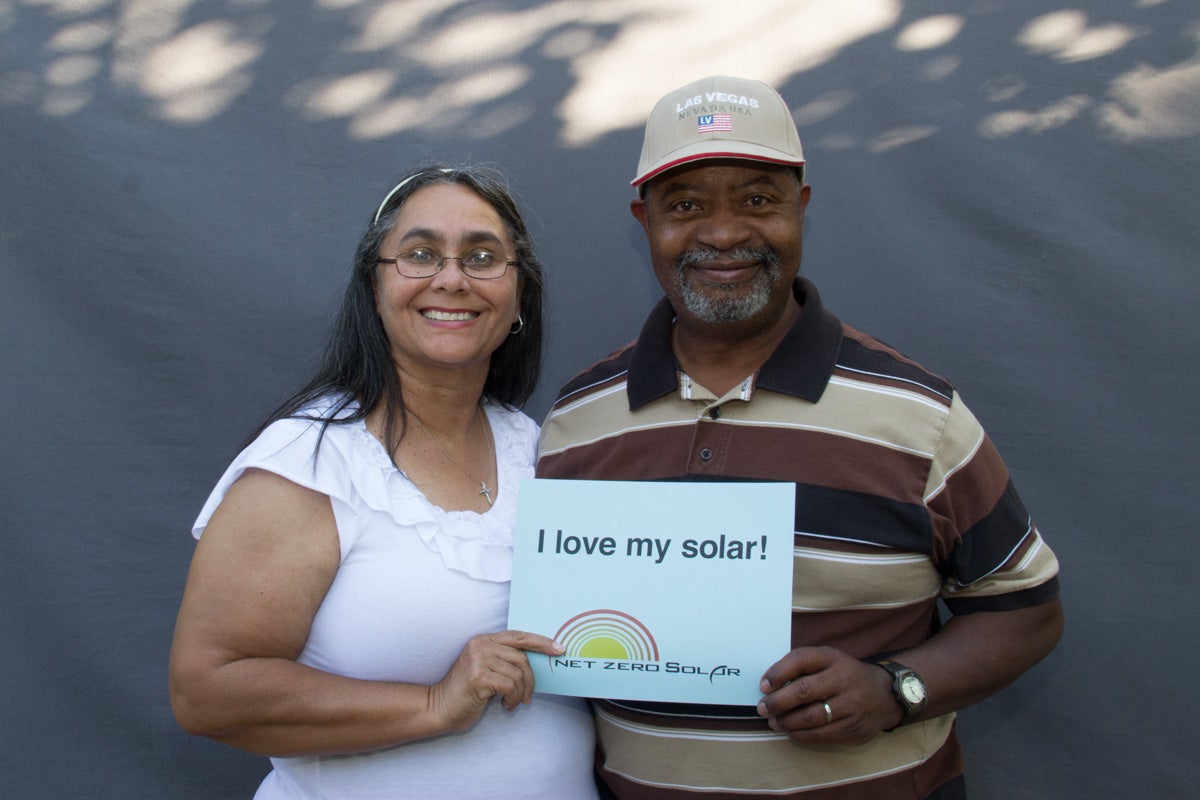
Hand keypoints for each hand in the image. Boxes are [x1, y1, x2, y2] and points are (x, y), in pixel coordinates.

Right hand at [428, 630, 563, 731]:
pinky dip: (512, 699)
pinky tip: (503, 705)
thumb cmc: (466, 692)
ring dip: (520, 694)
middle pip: (522, 658)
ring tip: (511, 703)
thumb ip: (504, 661)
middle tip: (526, 697)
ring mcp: (478, 659)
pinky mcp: (478, 677)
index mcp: (484, 640)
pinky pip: (510, 686)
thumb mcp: (486, 669)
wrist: (439, 707)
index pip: (519, 636)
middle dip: (530, 681)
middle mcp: (481, 645)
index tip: (560, 649)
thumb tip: (536, 664)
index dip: (542, 642)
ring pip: (518, 674)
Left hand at [757, 646, 900, 744]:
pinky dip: (801, 735)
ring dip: (786, 722)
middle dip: (777, 702)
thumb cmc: (845, 676)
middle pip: (803, 691)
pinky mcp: (853, 728)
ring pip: (810, 717)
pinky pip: (821, 734)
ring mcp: (850, 705)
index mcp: (833, 658)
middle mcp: (843, 680)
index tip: (763, 685)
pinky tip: (791, 732)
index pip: (800, 660)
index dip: (777, 672)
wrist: (884, 696)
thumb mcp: (828, 660)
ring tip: (775, 722)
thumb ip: (802, 666)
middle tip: (763, 708)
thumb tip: (769, 684)